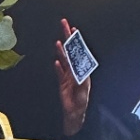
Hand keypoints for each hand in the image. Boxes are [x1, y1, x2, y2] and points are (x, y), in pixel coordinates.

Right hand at [54, 16, 90, 135]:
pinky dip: (58, 66)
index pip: (79, 52)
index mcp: (83, 71)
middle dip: (68, 38)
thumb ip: (79, 82)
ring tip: (59, 40)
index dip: (76, 41)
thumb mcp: (82, 92)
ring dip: (62, 49)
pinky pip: (60, 72)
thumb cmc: (80, 104)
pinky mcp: (63, 83)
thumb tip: (76, 71)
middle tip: (65, 25)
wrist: (74, 114)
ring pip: (65, 59)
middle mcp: (76, 71)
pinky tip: (56, 60)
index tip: (74, 30)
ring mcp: (69, 76)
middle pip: (72, 51)